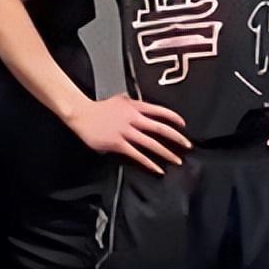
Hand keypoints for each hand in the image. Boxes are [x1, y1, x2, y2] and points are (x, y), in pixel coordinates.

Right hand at [65, 93, 190, 174]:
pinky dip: (148, 162)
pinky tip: (156, 168)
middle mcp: (132, 118)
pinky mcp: (117, 143)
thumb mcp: (120, 99)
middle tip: (187, 145)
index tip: (183, 125)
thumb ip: (133, 103)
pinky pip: (136, 154)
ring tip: (176, 159)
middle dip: (176, 137)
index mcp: (134, 106)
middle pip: (160, 128)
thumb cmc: (99, 108)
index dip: (173, 118)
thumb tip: (144, 107)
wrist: (81, 114)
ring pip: (151, 143)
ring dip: (166, 152)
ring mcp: (125, 131)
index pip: (159, 111)